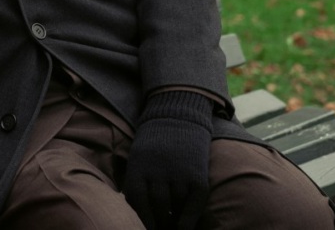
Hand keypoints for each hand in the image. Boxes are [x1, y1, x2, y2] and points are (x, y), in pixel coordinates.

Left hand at [123, 91, 213, 229]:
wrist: (179, 116)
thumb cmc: (154, 142)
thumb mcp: (138, 158)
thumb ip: (136, 183)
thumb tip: (138, 213)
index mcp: (139, 167)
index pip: (138, 202)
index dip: (143, 219)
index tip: (147, 227)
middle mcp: (159, 172)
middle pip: (158, 207)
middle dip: (159, 222)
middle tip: (161, 226)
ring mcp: (179, 174)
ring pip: (175, 207)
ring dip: (173, 220)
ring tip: (171, 224)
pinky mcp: (197, 175)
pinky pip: (195, 204)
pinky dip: (189, 219)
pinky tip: (185, 226)